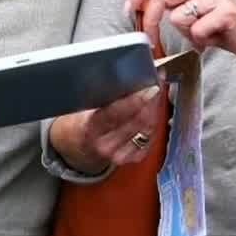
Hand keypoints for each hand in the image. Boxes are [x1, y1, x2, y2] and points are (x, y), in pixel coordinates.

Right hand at [49, 79, 166, 174]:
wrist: (80, 144)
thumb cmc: (84, 119)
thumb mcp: (86, 105)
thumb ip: (104, 94)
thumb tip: (127, 76)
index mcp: (91, 128)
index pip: (116, 113)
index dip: (135, 100)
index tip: (149, 87)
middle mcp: (105, 144)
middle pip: (136, 120)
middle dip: (150, 100)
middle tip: (156, 84)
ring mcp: (119, 154)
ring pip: (147, 128)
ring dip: (154, 109)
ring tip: (155, 94)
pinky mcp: (131, 158)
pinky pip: (150, 138)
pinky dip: (153, 122)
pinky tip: (152, 111)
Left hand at [125, 0, 235, 60]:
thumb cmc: (223, 28)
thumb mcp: (195, 11)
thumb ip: (173, 4)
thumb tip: (141, 7)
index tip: (129, 9)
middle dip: (149, 21)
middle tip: (151, 40)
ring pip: (177, 17)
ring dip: (185, 34)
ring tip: (202, 35)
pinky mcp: (227, 11)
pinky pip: (197, 31)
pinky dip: (200, 42)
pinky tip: (213, 41)